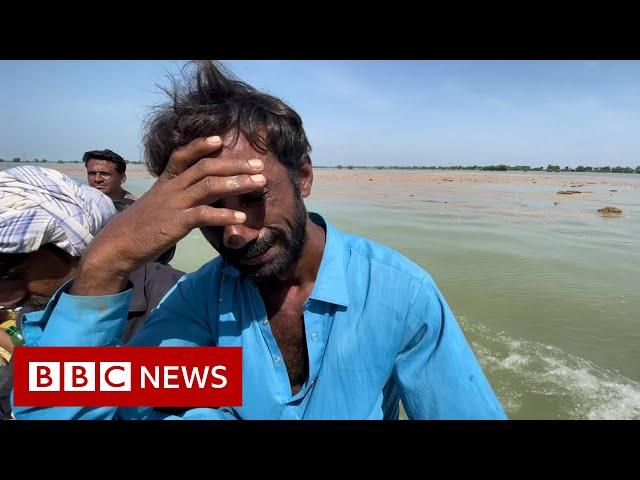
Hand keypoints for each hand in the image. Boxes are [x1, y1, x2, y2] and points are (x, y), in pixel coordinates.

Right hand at [71, 136, 265, 295]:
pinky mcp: (176, 223)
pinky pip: (204, 215)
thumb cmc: (142, 225)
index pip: (183, 154)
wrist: (118, 244)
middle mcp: (171, 187)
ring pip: (209, 186)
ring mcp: (174, 204)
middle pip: (206, 167)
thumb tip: (199, 191)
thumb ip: (176, 193)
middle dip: (235, 164)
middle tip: (259, 164)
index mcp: (166, 180)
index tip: (221, 138)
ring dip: (238, 183)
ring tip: (259, 183)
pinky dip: (225, 215)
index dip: (201, 145)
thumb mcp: (157, 202)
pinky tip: (241, 217)